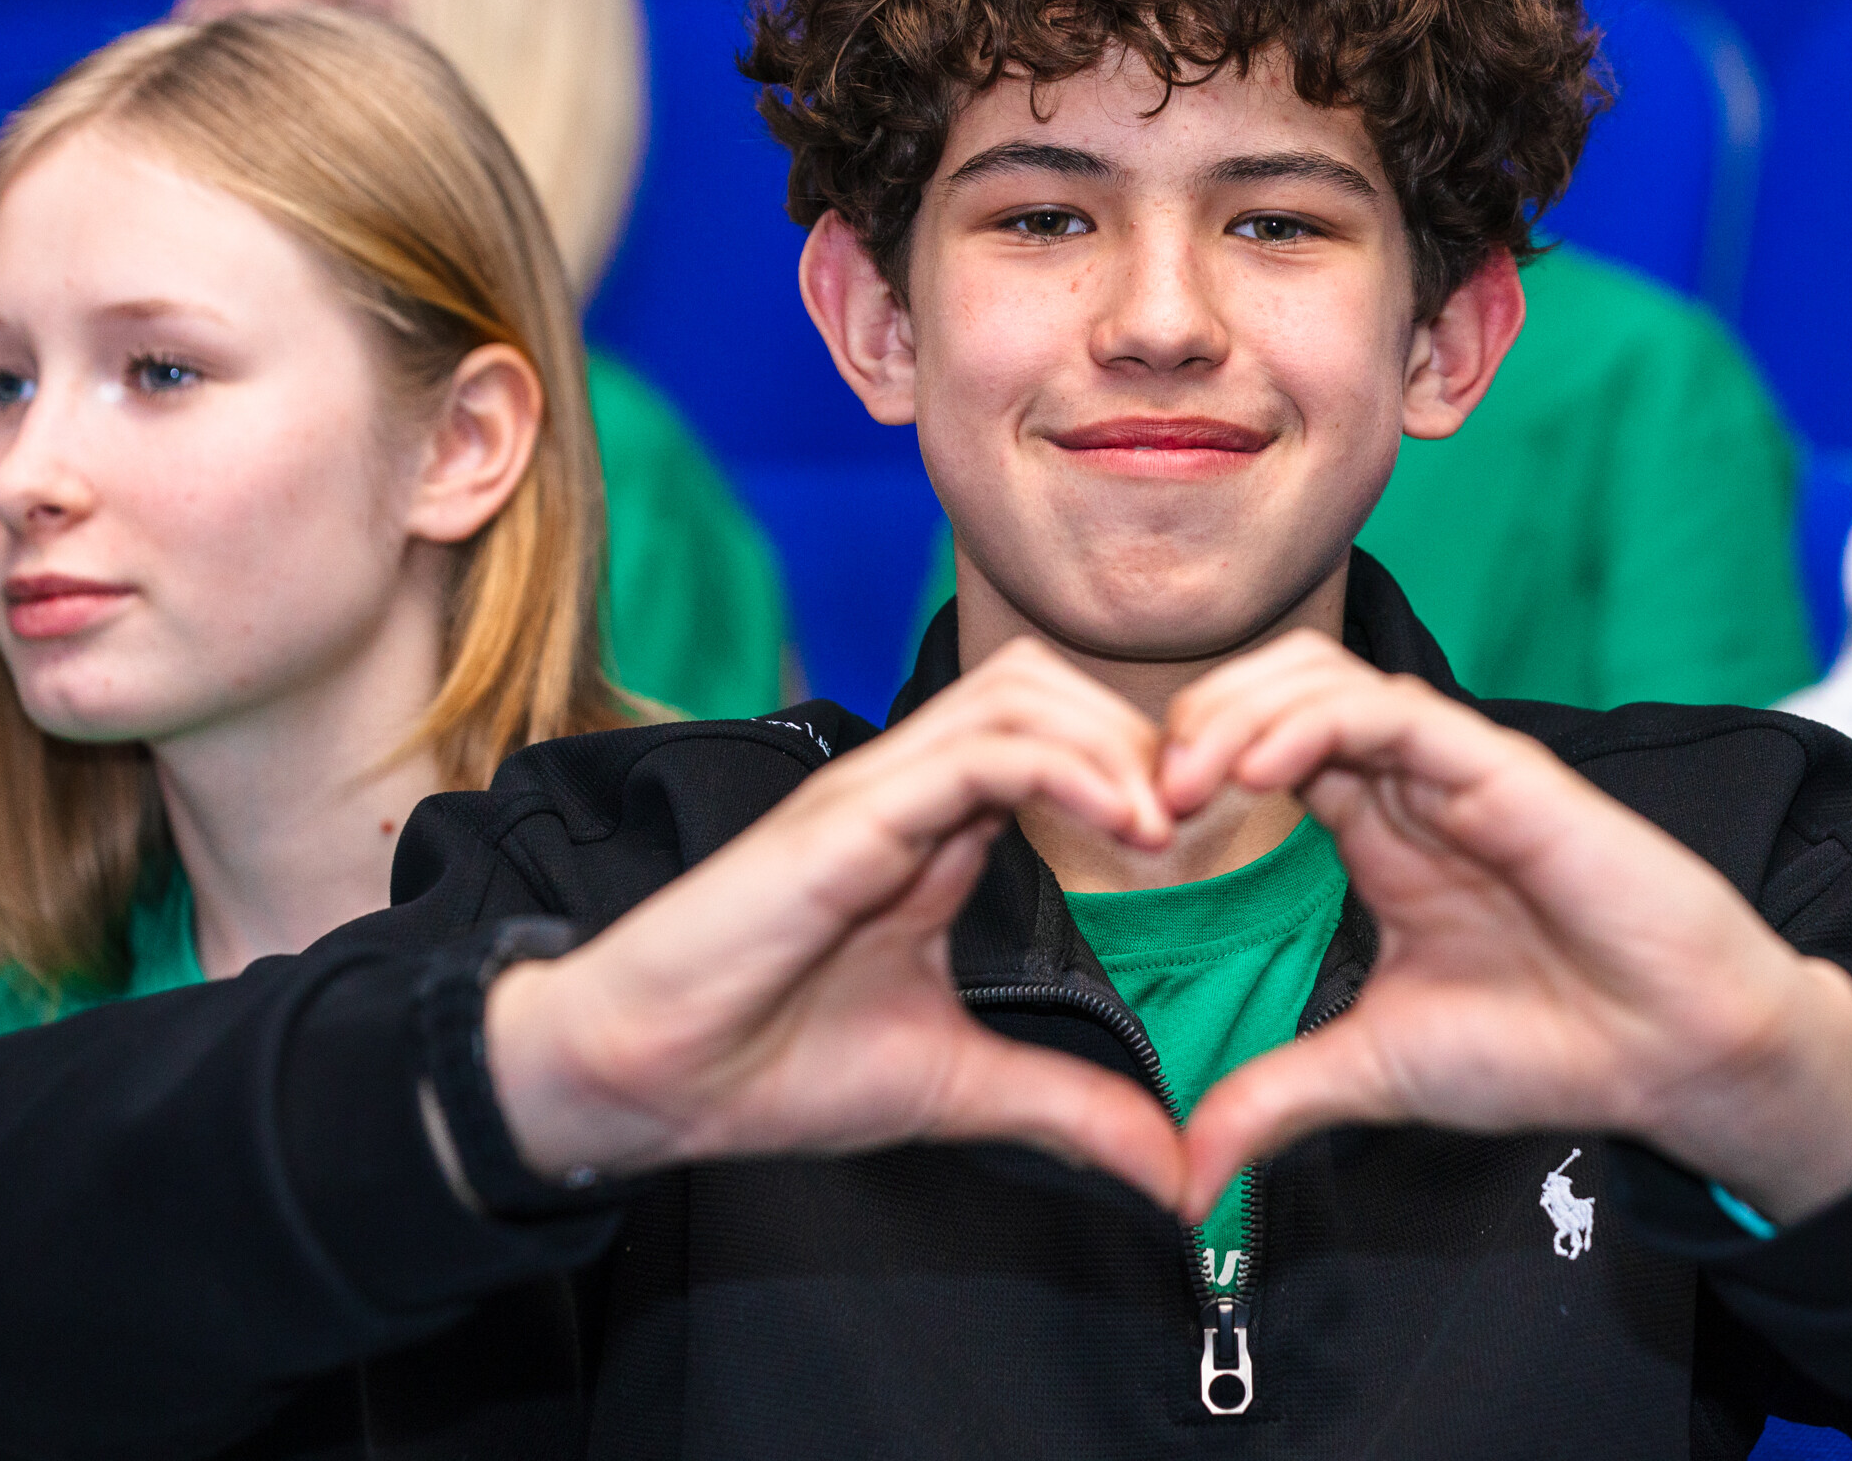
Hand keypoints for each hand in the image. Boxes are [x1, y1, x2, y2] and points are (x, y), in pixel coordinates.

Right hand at [486, 638, 1187, 1207]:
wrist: (641, 1081)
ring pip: (1019, 690)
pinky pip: (976, 750)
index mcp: (934, 826)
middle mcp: (907, 786)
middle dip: (1142, 731)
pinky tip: (1123, 823)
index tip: (1210, 839)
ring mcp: (875, 790)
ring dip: (1114, 740)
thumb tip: (1173, 1170)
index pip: (1057, 734)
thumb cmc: (770, 1066)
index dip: (1142, 763)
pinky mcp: (847, 815)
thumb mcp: (956, 1087)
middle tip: (1204, 818)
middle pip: (1048, 682)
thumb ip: (1066, 1110)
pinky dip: (1066, 767)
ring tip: (1169, 824)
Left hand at [1155, 632, 1851, 1227]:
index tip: (1128, 836)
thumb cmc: (1550, 1047)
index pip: (1257, 748)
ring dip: (1235, 714)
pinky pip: (1390, 710)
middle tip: (1139, 801)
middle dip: (1191, 724)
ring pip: (1320, 678)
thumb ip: (1276, 1099)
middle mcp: (1406, 782)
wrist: (1672, 1059)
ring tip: (1183, 784)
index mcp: (1374, 829)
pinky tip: (1257, 770)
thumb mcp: (1375, 1071)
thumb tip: (1183, 1177)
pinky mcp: (1500, 767)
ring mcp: (1451, 767)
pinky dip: (1312, 722)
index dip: (1184, 769)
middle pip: (1273, 688)